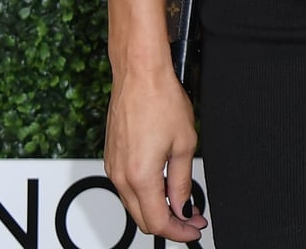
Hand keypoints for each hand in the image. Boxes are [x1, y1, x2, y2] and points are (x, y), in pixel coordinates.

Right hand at [105, 63, 206, 242]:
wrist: (139, 74)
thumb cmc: (160, 100)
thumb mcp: (184, 145)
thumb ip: (182, 183)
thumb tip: (182, 207)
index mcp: (140, 176)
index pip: (157, 222)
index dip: (179, 231)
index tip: (194, 229)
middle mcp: (120, 175)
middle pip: (142, 219)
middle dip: (170, 224)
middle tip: (192, 219)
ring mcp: (112, 167)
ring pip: (134, 204)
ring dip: (157, 209)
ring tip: (182, 203)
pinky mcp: (111, 157)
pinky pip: (126, 188)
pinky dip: (145, 194)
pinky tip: (163, 186)